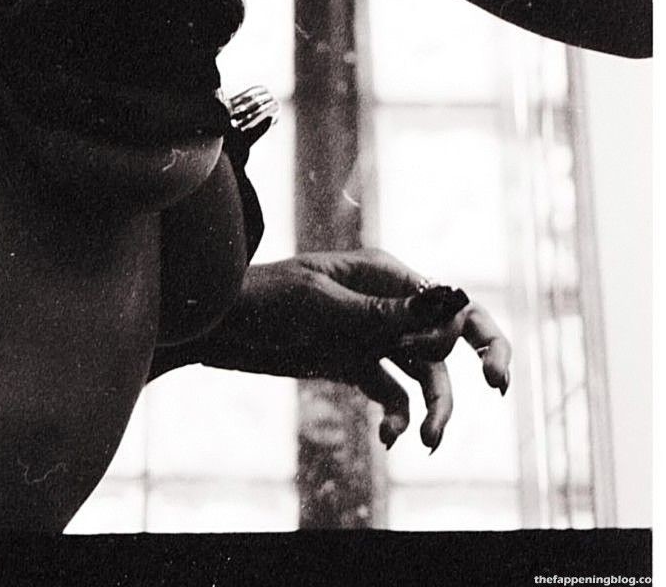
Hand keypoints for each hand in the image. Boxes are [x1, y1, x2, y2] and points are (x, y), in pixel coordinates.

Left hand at [198, 248, 510, 452]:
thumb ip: (384, 312)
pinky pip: (392, 395)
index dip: (474, 331)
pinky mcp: (354, 366)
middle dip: (479, 358)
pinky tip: (389, 437)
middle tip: (501, 387)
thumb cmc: (260, 297)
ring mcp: (372, 336)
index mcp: (383, 273)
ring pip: (425, 373)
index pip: (447, 299)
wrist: (211, 325)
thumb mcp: (320, 304)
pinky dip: (398, 417)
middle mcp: (386, 303)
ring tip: (427, 439)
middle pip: (449, 334)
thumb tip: (448, 298)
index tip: (487, 372)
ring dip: (435, 406)